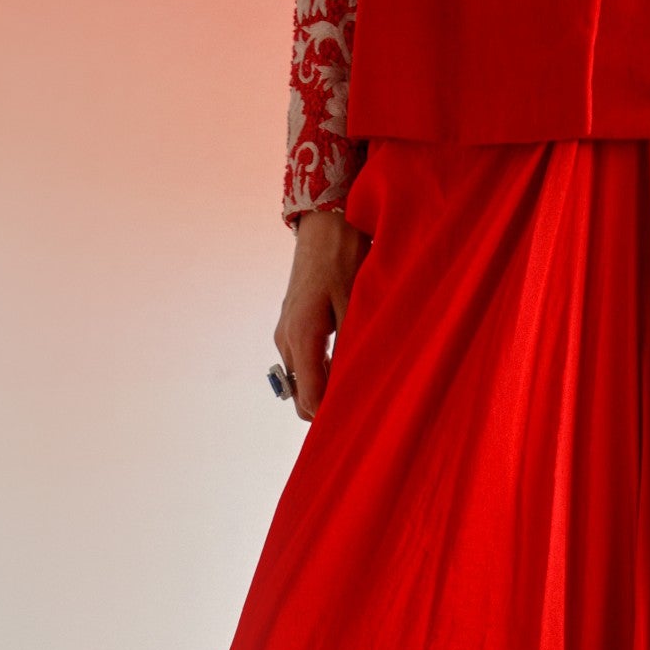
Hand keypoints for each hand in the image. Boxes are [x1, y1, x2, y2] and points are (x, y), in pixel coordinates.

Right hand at [274, 207, 368, 420]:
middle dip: (328, 409)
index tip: (359, 424)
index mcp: (301, 338)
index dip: (332, 419)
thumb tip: (354, 389)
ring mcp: (285, 333)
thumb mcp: (355, 306)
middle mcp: (286, 340)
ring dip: (327, 389)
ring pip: (303, 381)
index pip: (310, 400)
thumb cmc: (345, 260)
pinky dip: (322, 373)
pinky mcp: (290, 326)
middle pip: (302, 397)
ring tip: (361, 386)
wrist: (325, 225)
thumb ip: (351, 350)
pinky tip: (347, 365)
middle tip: (365, 410)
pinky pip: (303, 363)